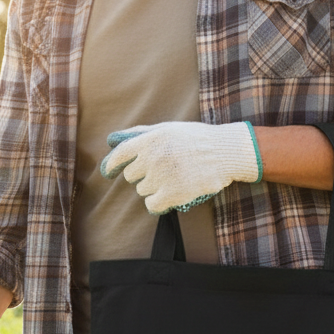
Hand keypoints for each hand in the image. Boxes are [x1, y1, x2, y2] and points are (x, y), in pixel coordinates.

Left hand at [100, 121, 261, 213]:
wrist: (225, 152)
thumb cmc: (196, 139)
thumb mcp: (168, 128)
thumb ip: (139, 134)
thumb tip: (112, 139)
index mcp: (151, 139)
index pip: (121, 154)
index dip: (112, 164)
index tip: (108, 172)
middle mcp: (153, 157)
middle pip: (131, 176)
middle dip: (142, 175)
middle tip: (162, 171)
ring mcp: (162, 176)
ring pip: (142, 191)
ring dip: (154, 188)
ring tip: (173, 179)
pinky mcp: (171, 194)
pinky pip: (151, 204)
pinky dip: (158, 203)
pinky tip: (169, 196)